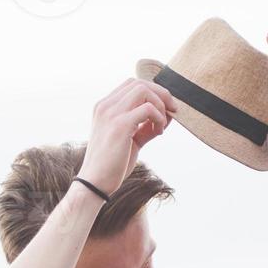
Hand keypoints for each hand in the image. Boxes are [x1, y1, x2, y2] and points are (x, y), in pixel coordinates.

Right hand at [77, 79, 177, 193]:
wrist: (95, 184)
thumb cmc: (111, 165)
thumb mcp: (131, 140)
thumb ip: (145, 126)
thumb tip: (167, 115)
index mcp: (104, 108)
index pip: (131, 85)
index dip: (152, 91)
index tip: (165, 108)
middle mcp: (105, 106)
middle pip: (139, 83)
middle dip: (161, 94)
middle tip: (172, 110)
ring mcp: (111, 114)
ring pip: (144, 90)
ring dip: (160, 104)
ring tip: (162, 125)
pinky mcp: (120, 125)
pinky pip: (148, 108)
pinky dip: (159, 117)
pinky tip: (159, 132)